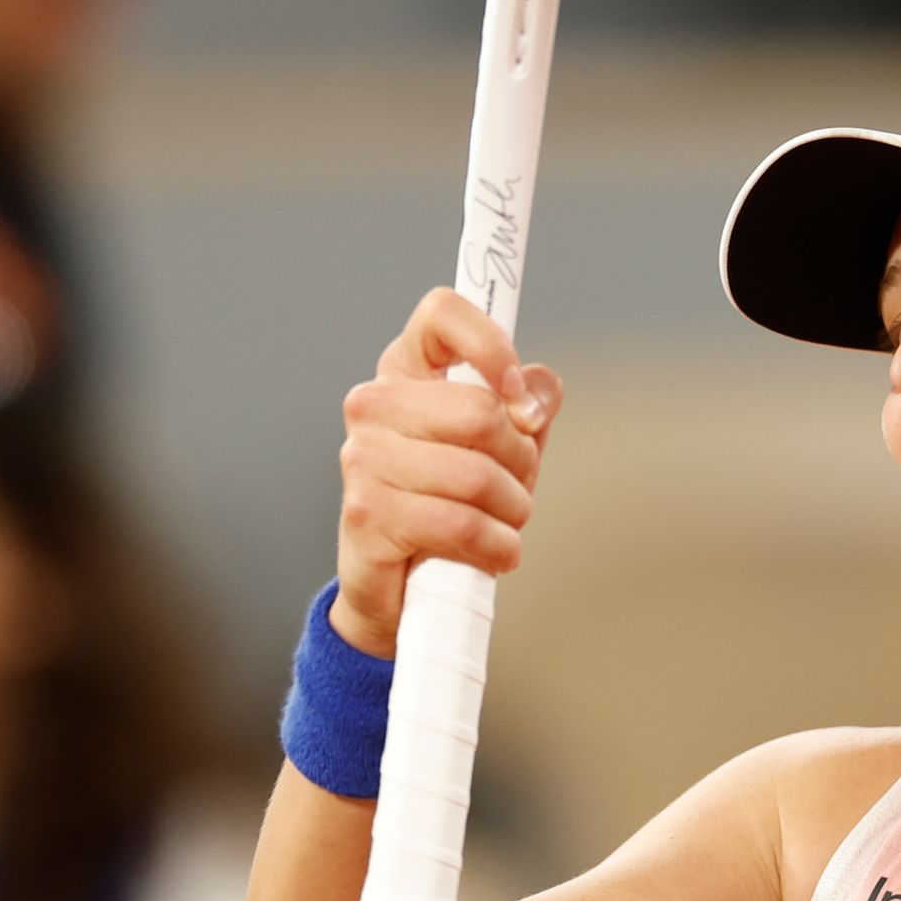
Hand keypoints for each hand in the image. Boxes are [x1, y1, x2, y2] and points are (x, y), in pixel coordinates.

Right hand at [333, 288, 563, 656]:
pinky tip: (497, 554)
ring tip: (506, 526)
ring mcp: (364, 458)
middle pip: (479, 410)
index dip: (493, 345)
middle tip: (517, 488)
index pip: (442, 312)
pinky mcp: (368, 513)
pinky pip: (462, 524)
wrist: (397, 588)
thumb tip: (536, 391)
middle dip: (521, 460)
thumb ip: (526, 404)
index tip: (516, 394)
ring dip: (513, 511)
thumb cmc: (450, 503)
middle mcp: (374, 405)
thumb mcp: (500, 446)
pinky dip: (498, 547)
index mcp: (404, 370)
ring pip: (477, 475)